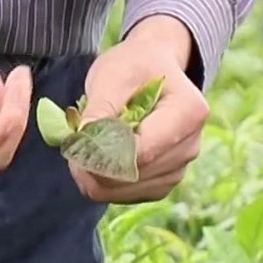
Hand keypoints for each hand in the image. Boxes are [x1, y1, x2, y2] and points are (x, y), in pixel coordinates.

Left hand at [71, 16, 209, 204]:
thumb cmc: (134, 66)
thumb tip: (84, 145)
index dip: (102, 154)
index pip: (142, 152)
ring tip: (82, 147)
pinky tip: (94, 160)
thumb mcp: (112, 76)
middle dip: (93, 165)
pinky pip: (124, 196)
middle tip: (72, 142)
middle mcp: (190, 146)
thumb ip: (99, 110)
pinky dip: (101, 183)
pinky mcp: (162, 183)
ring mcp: (179, 168)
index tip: (74, 140)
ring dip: (93, 175)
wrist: (153, 68)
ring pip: (123, 192)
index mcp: (189, 113)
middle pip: (132, 176)